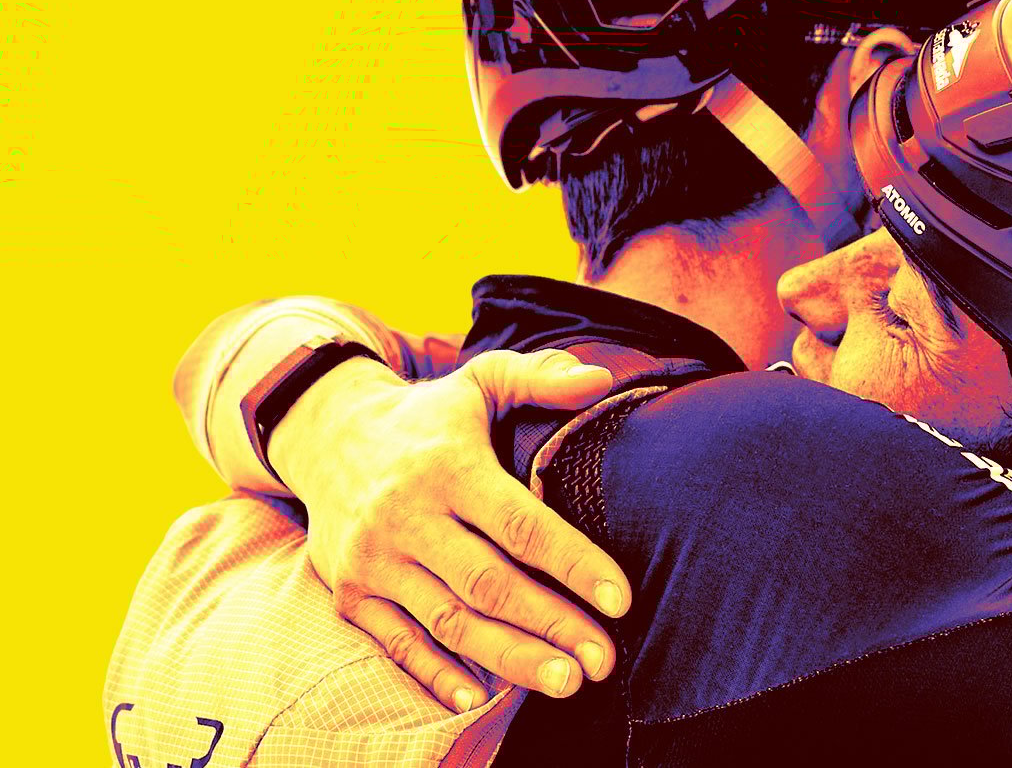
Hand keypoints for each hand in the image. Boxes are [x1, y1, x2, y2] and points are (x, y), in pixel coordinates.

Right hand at [267, 348, 632, 710]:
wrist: (326, 437)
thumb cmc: (429, 416)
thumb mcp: (481, 382)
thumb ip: (540, 377)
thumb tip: (599, 380)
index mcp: (449, 467)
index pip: (520, 524)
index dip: (573, 564)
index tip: (621, 600)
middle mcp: (407, 517)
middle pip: (488, 584)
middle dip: (551, 625)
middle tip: (603, 660)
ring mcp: (374, 560)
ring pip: (449, 621)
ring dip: (510, 658)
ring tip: (566, 681)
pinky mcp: (350, 593)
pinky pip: (396, 643)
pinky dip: (435, 675)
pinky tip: (478, 698)